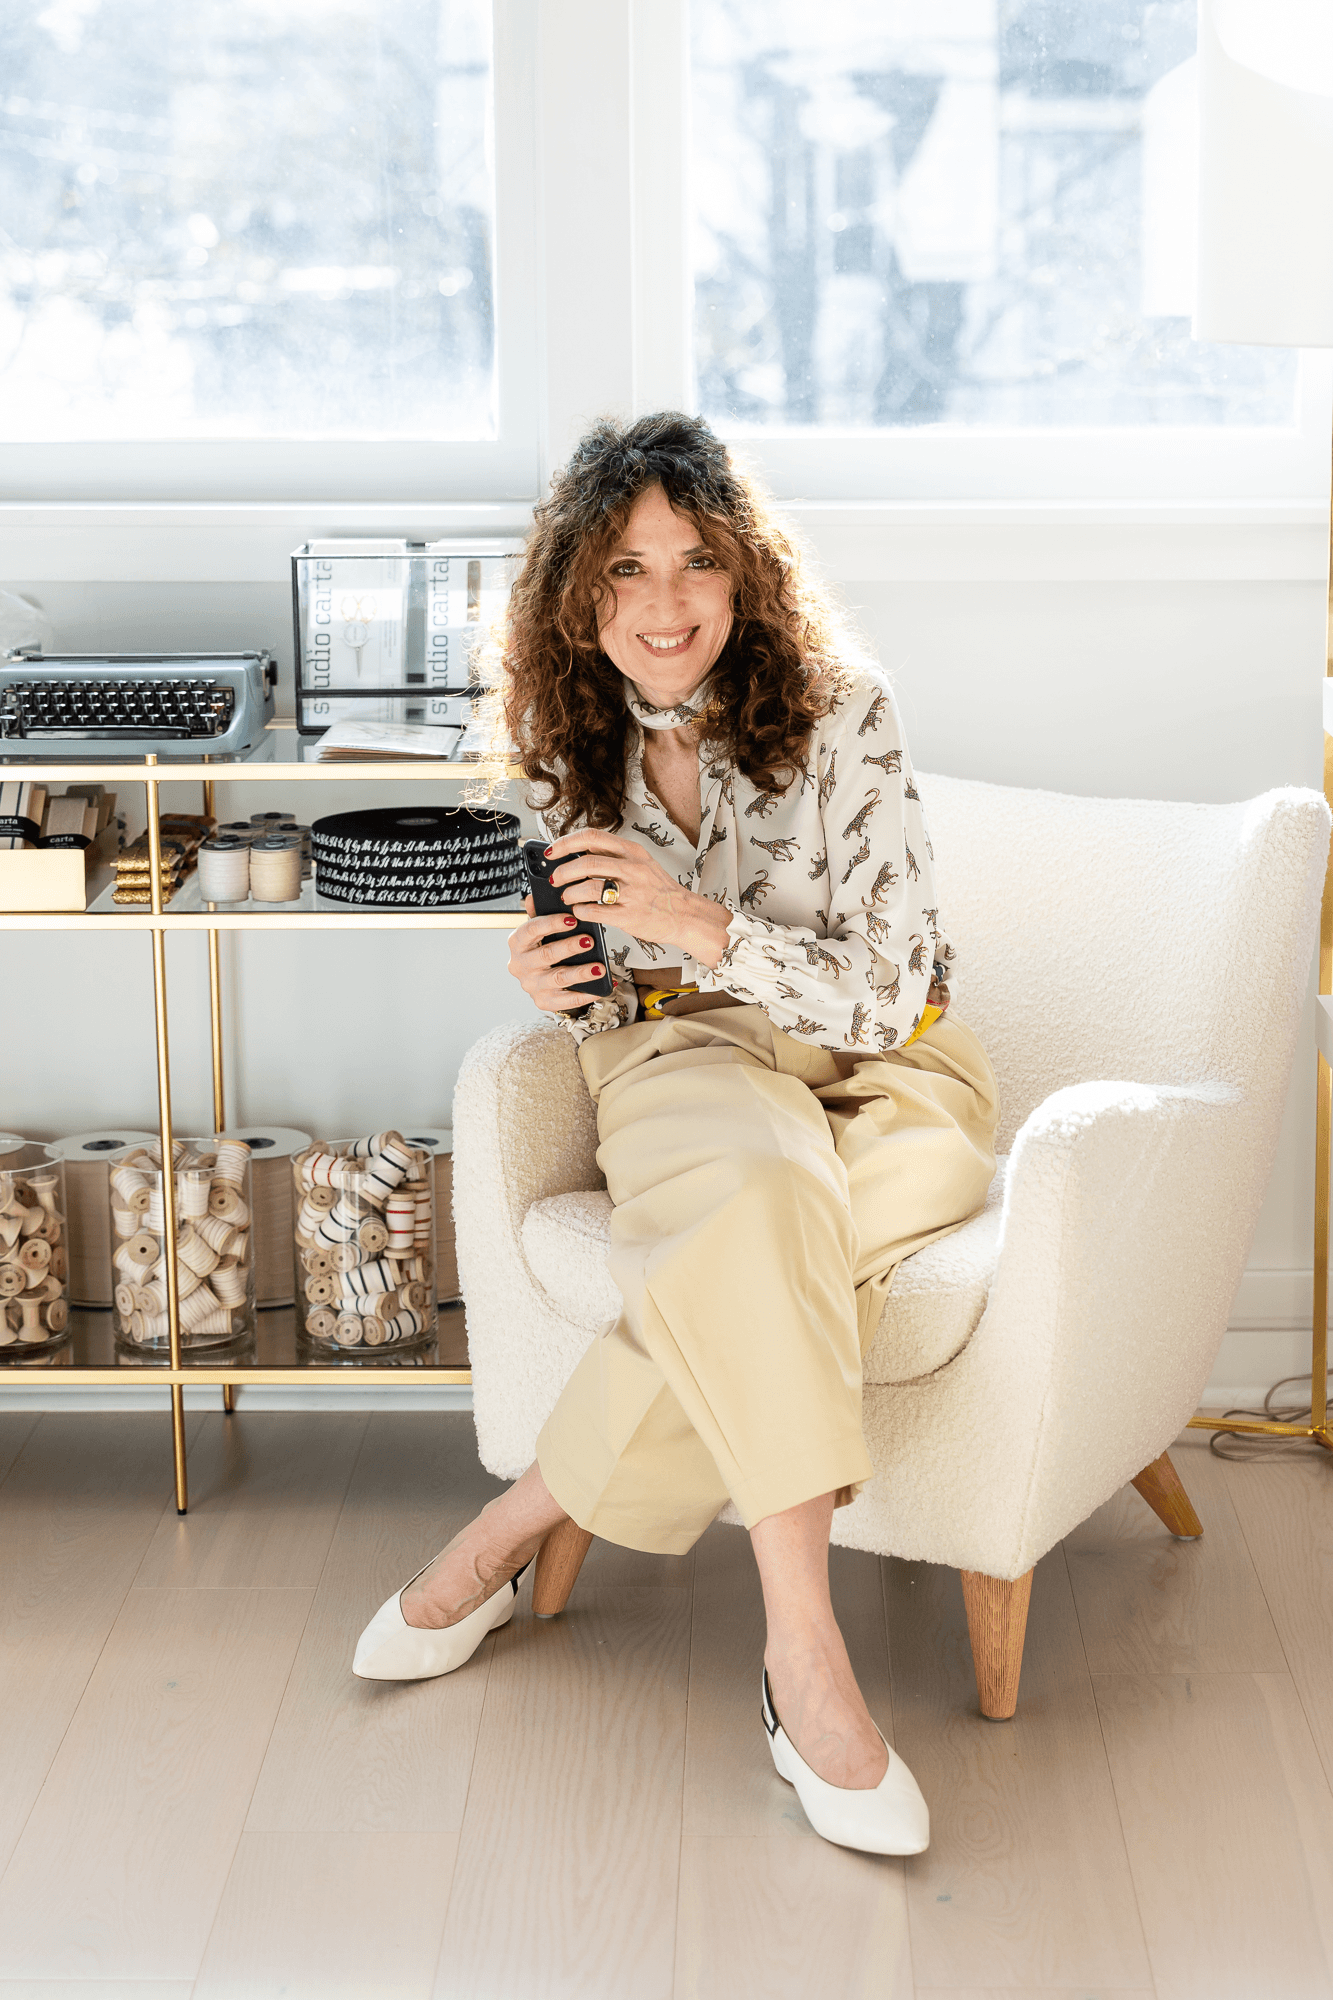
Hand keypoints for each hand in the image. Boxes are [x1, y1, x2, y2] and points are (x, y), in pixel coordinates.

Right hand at [507, 896, 606, 1013]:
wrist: (539, 981)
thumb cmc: (540, 949)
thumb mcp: (537, 931)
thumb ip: (538, 915)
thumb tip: (533, 897)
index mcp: (517, 943)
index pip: (530, 930)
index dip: (551, 923)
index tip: (572, 919)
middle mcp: (520, 966)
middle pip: (546, 955)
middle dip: (569, 947)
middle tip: (589, 940)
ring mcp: (532, 986)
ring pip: (558, 978)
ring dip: (581, 972)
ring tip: (600, 966)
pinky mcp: (544, 1002)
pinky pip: (567, 1000)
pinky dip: (586, 994)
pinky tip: (601, 985)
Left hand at [544, 830, 731, 965]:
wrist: (685, 914)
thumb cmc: (659, 890)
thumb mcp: (641, 863)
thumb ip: (613, 856)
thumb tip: (577, 853)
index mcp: (633, 851)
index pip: (592, 837)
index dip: (566, 843)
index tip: (552, 851)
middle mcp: (632, 869)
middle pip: (586, 862)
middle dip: (563, 871)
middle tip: (555, 879)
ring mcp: (632, 893)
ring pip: (588, 887)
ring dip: (570, 893)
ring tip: (567, 897)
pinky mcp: (629, 916)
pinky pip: (594, 911)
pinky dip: (580, 911)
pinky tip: (579, 911)